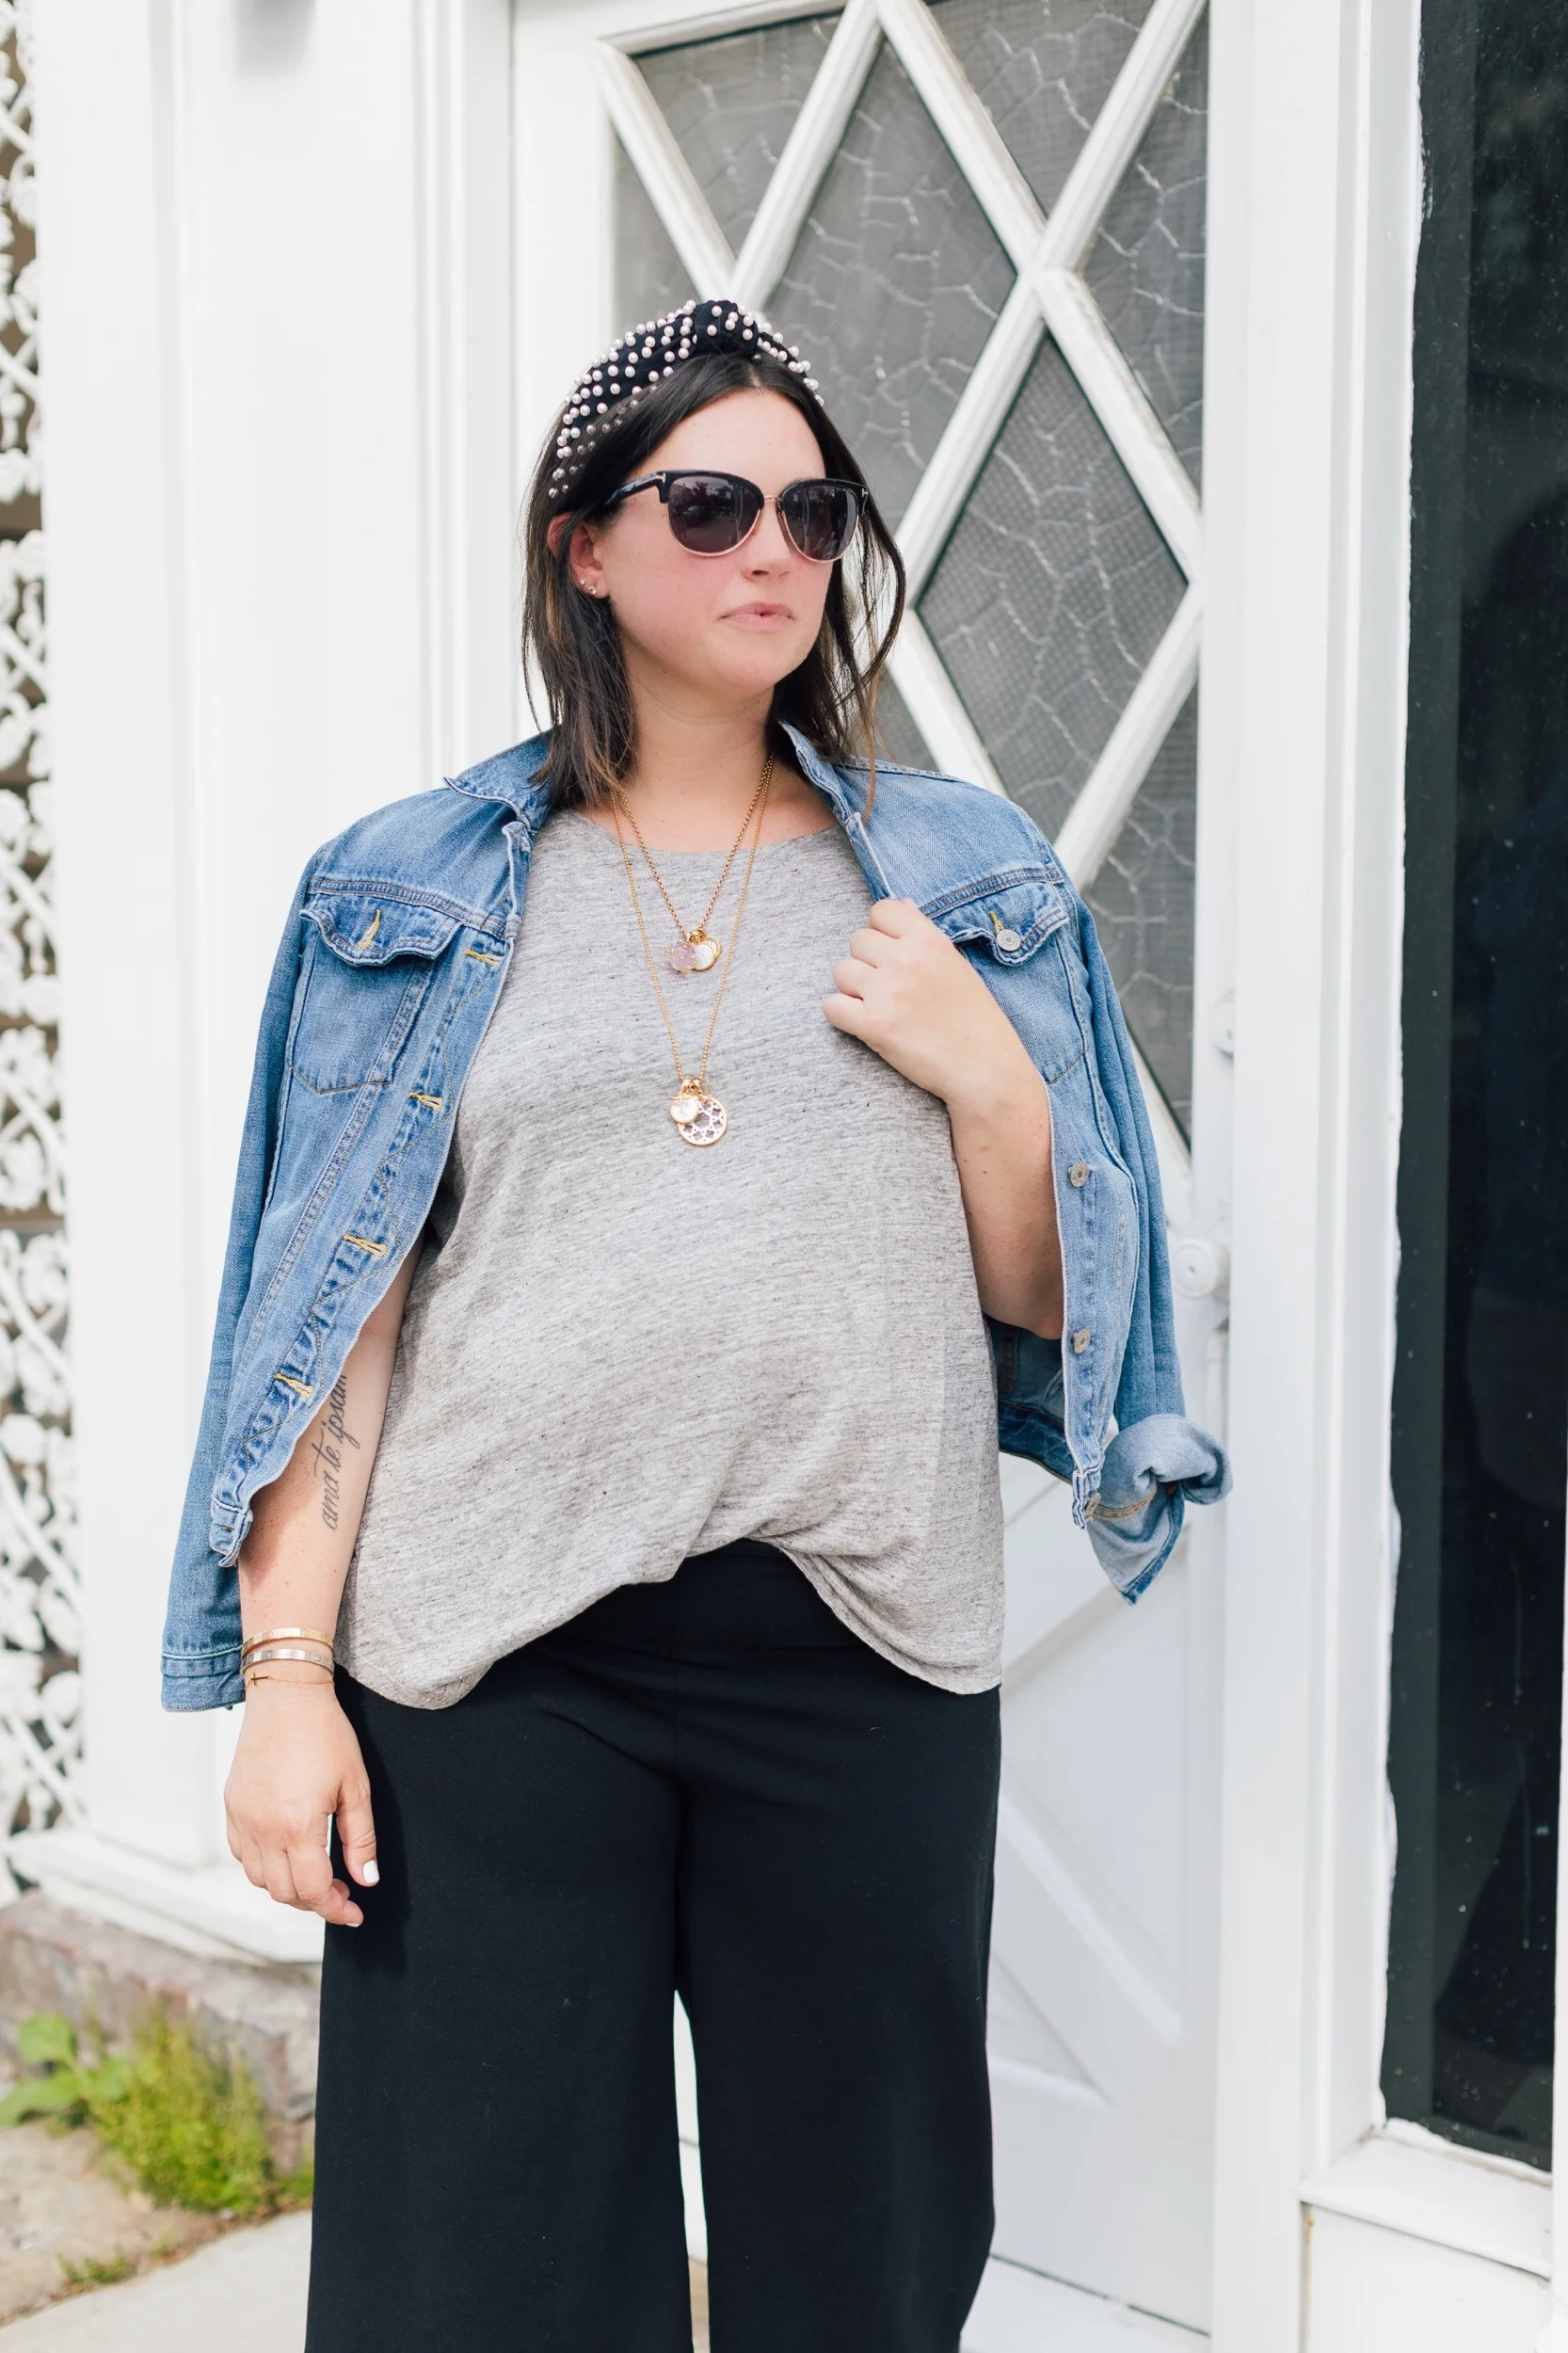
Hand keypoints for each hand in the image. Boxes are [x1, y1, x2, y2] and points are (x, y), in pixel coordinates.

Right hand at [225, 1681, 377, 1927]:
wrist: (285, 1695)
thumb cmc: (325, 1734)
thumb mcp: (355, 1786)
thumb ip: (361, 1839)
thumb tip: (366, 1880)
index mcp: (297, 1826)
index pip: (313, 1891)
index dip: (335, 1908)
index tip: (353, 1912)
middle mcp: (262, 1830)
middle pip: (284, 1892)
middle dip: (315, 1901)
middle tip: (340, 1891)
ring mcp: (241, 1819)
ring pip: (259, 1879)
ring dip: (287, 1886)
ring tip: (315, 1872)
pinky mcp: (230, 1807)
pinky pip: (241, 1855)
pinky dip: (262, 1866)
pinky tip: (286, 1852)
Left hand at [823, 898, 1037, 1109]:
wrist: (984, 1068)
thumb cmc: (975, 1018)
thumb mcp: (957, 965)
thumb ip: (924, 934)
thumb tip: (901, 905)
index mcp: (928, 940)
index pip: (880, 910)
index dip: (881, 931)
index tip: (891, 952)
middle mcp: (906, 960)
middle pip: (857, 940)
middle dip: (868, 962)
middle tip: (888, 987)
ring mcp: (887, 991)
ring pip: (841, 971)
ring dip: (854, 988)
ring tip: (879, 1005)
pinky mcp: (873, 1025)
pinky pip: (831, 1006)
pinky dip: (843, 1015)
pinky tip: (865, 1023)